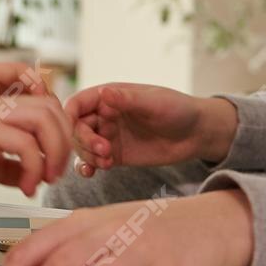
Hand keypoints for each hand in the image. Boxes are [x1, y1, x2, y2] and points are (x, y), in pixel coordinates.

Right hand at [0, 93, 74, 198]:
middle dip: (64, 141)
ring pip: (44, 118)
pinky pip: (24, 144)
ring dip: (55, 151)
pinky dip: (34, 168)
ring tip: (47, 179)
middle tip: (56, 173)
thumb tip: (28, 178)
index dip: (59, 132)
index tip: (55, 164)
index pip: (43, 106)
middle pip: (50, 107)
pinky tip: (27, 188)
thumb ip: (6, 167)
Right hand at [66, 84, 231, 174]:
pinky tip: (91, 172)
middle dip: (84, 140)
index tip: (71, 128)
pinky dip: (87, 167)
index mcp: (109, 96)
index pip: (77, 103)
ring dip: (88, 155)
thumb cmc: (178, 109)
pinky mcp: (116, 155)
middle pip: (76, 128)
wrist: (197, 134)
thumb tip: (105, 93)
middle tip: (103, 150)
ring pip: (82, 147)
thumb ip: (127, 99)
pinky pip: (93, 161)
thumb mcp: (154, 102)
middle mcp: (104, 115)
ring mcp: (109, 136)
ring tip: (107, 162)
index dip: (68, 115)